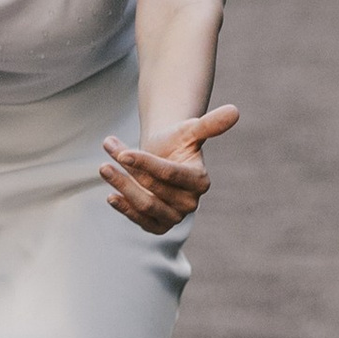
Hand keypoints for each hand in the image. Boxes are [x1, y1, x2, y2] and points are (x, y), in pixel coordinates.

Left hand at [101, 105, 238, 232]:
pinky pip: (140, 221)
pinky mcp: (159, 226)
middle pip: (154, 190)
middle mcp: (190, 203)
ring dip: (121, 186)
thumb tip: (235, 111)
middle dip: (129, 170)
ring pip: (144, 205)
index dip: (145, 163)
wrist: (164, 156)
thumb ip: (210, 124)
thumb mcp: (190, 130)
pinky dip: (124, 209)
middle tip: (109, 149)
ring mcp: (175, 217)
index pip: (169, 174)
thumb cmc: (177, 141)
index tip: (122, 152)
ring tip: (103, 167)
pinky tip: (111, 195)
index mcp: (200, 181)